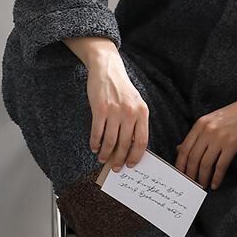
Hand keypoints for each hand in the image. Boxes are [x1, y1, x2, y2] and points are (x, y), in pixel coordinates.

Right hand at [80, 43, 149, 171]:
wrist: (107, 69)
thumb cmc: (121, 89)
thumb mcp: (135, 104)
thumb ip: (136, 123)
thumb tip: (130, 149)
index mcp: (142, 112)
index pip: (142, 142)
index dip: (135, 156)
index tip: (130, 164)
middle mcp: (130, 112)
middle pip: (126, 144)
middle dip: (119, 159)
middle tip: (115, 167)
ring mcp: (115, 111)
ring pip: (111, 141)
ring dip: (106, 154)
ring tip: (102, 158)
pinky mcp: (100, 109)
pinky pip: (97, 132)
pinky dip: (95, 143)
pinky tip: (94, 147)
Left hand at [176, 98, 236, 190]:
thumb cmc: (232, 116)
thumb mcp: (209, 121)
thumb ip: (196, 135)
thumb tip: (180, 150)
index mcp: (200, 124)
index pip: (185, 148)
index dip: (180, 165)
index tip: (180, 176)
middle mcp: (207, 131)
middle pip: (193, 158)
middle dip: (191, 175)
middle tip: (191, 184)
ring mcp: (220, 138)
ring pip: (205, 164)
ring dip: (203, 178)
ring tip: (203, 185)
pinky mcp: (232, 145)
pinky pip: (221, 166)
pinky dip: (217, 178)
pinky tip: (215, 184)